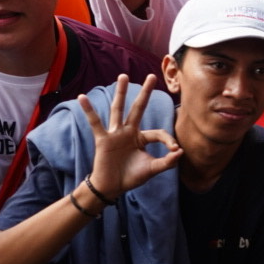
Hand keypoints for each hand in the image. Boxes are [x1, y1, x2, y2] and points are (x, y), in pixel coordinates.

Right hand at [81, 75, 182, 200]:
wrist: (112, 188)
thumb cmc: (131, 177)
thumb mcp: (152, 169)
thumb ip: (167, 162)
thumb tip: (181, 151)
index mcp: (141, 138)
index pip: (159, 132)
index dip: (169, 140)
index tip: (175, 150)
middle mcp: (128, 132)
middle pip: (138, 108)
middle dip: (145, 93)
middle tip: (151, 76)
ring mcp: (115, 134)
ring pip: (119, 109)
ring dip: (121, 93)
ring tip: (123, 76)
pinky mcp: (103, 140)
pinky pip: (95, 123)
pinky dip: (89, 111)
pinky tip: (83, 97)